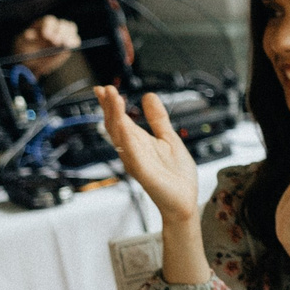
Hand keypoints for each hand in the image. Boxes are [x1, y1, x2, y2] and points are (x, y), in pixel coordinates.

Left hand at [10, 13, 79, 71]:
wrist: (33, 64)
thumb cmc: (25, 51)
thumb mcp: (21, 44)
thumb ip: (25, 39)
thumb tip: (28, 33)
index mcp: (42, 25)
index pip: (49, 21)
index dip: (50, 27)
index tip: (47, 36)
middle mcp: (54, 28)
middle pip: (62, 23)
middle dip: (61, 32)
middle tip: (57, 42)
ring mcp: (63, 35)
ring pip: (71, 29)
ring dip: (69, 36)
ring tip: (64, 44)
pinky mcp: (69, 43)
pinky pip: (75, 40)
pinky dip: (74, 42)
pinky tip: (69, 46)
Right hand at [95, 84, 200, 223]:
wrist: (185, 200)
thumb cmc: (175, 174)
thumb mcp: (169, 138)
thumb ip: (158, 119)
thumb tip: (149, 96)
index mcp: (138, 142)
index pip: (119, 120)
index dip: (111, 104)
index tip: (104, 89)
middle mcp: (132, 151)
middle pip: (115, 125)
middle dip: (109, 106)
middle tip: (105, 89)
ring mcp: (136, 161)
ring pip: (120, 136)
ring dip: (115, 117)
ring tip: (113, 98)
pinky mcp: (143, 173)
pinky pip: (132, 155)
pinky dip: (127, 140)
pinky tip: (124, 125)